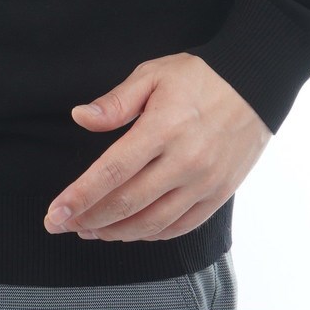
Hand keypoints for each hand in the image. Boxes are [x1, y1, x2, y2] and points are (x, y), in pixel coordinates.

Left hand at [43, 53, 271, 241]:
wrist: (254, 85)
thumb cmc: (198, 76)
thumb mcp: (152, 75)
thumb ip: (116, 102)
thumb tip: (80, 117)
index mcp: (162, 129)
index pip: (112, 172)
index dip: (80, 197)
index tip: (55, 213)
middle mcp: (184, 162)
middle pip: (127, 203)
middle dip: (88, 219)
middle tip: (61, 225)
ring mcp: (204, 183)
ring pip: (152, 223)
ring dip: (116, 232)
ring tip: (89, 231)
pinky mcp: (218, 194)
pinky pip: (180, 227)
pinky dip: (150, 234)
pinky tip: (129, 230)